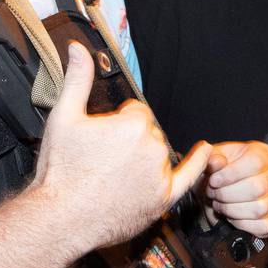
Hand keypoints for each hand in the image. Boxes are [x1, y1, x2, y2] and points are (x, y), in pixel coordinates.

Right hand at [33, 44, 209, 250]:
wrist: (61, 218)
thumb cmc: (61, 172)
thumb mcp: (64, 118)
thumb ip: (77, 79)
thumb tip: (78, 48)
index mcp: (133, 125)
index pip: (136, 113)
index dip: (117, 123)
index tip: (101, 138)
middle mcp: (152, 148)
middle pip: (148, 132)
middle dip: (129, 141)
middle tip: (103, 160)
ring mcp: (160, 175)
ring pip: (159, 154)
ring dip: (144, 158)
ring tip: (113, 176)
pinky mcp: (163, 200)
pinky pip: (189, 177)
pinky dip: (200, 163)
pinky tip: (205, 151)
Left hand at [203, 141, 267, 237]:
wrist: (217, 194)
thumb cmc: (218, 174)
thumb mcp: (210, 160)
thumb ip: (212, 158)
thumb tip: (216, 161)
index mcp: (264, 155)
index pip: (255, 163)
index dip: (231, 173)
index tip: (214, 180)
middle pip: (256, 188)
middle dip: (227, 194)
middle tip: (213, 193)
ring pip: (258, 209)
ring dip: (231, 209)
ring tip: (220, 204)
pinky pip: (261, 226)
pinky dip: (240, 224)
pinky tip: (230, 216)